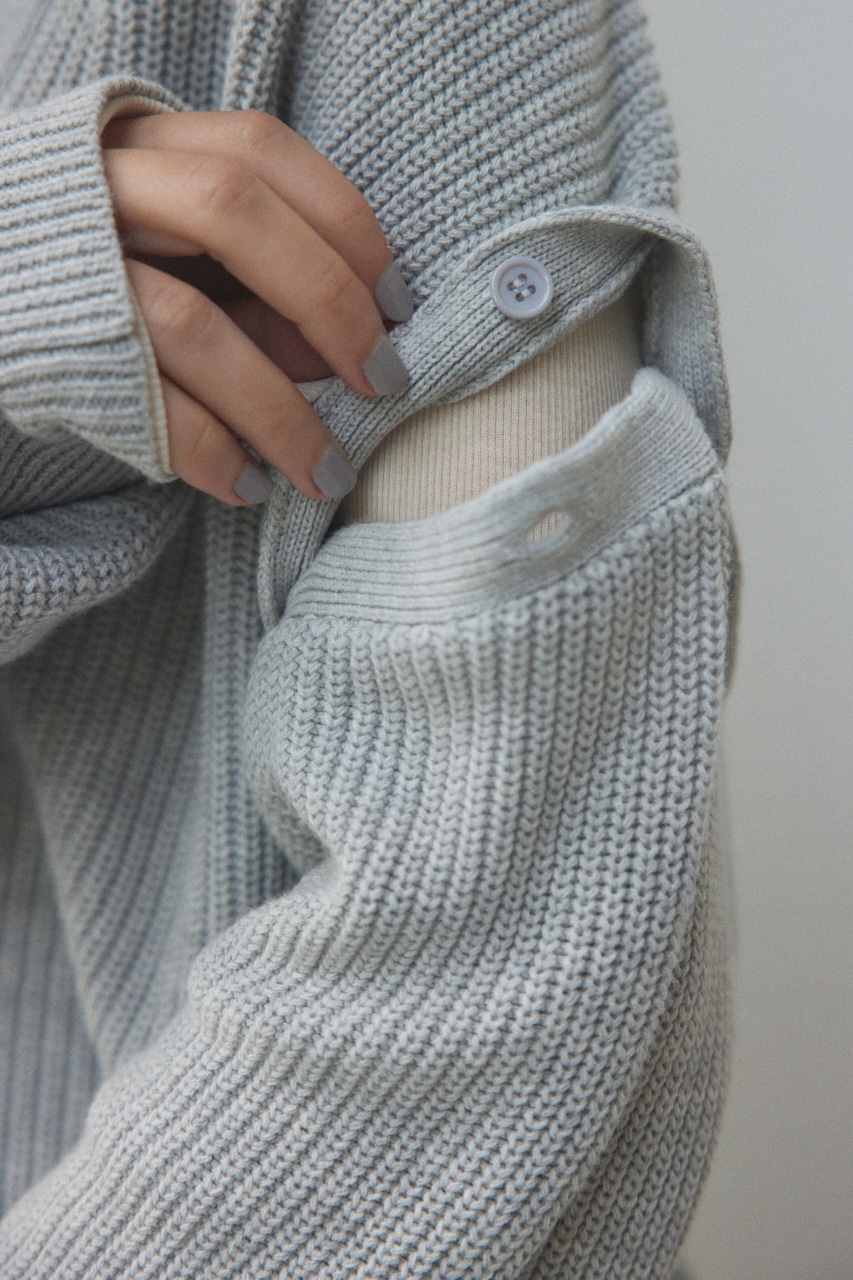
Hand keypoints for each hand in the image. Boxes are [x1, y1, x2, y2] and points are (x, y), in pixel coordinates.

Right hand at [101, 109, 413, 504]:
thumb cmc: (103, 271)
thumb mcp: (181, 257)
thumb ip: (258, 284)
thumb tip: (343, 350)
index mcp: (146, 145)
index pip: (261, 154)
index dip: (344, 224)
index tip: (398, 304)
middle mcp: (102, 187)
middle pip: (233, 213)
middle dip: (327, 301)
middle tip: (384, 382)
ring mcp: (73, 266)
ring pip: (189, 322)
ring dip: (278, 410)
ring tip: (325, 472)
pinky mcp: (55, 346)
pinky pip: (141, 400)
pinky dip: (209, 451)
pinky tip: (250, 485)